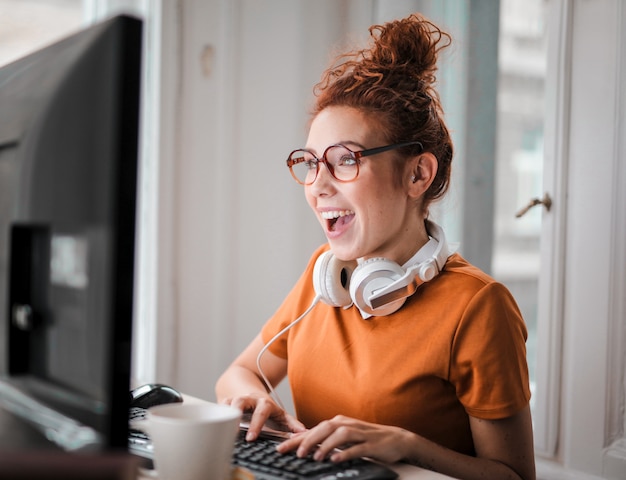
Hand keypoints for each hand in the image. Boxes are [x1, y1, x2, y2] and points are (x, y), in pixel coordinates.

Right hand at [220, 393, 304, 440]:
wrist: (249, 388)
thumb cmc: (265, 408)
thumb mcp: (280, 414)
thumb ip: (290, 423)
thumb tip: (302, 432)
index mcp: (264, 403)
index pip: (261, 411)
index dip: (256, 424)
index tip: (251, 437)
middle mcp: (249, 399)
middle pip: (241, 402)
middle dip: (236, 415)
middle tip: (233, 432)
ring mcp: (237, 399)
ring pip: (228, 401)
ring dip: (224, 412)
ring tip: (220, 426)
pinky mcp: (226, 401)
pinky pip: (219, 404)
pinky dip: (217, 411)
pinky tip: (215, 422)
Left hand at [276, 415, 412, 463]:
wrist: (397, 439)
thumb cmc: (368, 438)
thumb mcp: (346, 437)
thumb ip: (327, 439)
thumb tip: (304, 444)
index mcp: (339, 423)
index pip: (314, 429)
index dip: (297, 438)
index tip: (281, 447)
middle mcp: (347, 425)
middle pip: (324, 428)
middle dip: (308, 440)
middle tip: (296, 452)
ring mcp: (360, 433)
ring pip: (340, 435)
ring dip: (326, 445)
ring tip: (315, 456)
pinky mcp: (371, 444)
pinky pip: (357, 448)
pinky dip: (346, 452)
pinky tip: (336, 459)